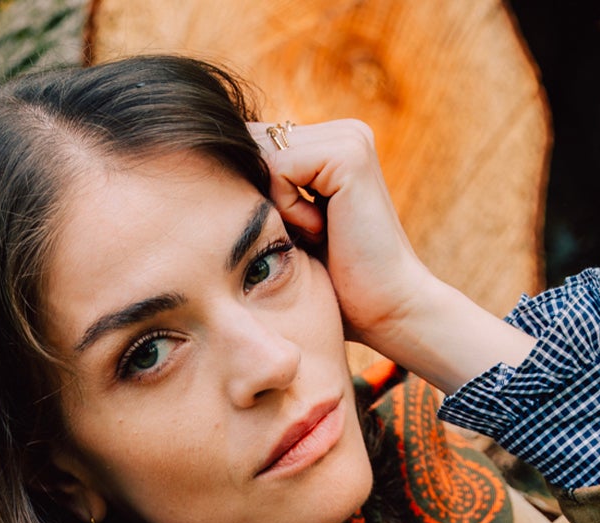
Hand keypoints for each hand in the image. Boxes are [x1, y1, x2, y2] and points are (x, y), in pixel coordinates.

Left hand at [249, 118, 534, 392]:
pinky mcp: (348, 152)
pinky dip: (288, 209)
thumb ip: (265, 195)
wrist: (389, 312)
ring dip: (275, 207)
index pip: (257, 147)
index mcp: (331, 147)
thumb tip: (210, 171)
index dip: (252, 195)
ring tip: (315, 236)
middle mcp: (342, 133)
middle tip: (302, 238)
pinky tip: (321, 232)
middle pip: (253, 145)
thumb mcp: (291, 233)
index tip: (286, 236)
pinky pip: (278, 168)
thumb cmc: (340, 289)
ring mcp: (348, 137)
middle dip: (259, 199)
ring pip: (263, 155)